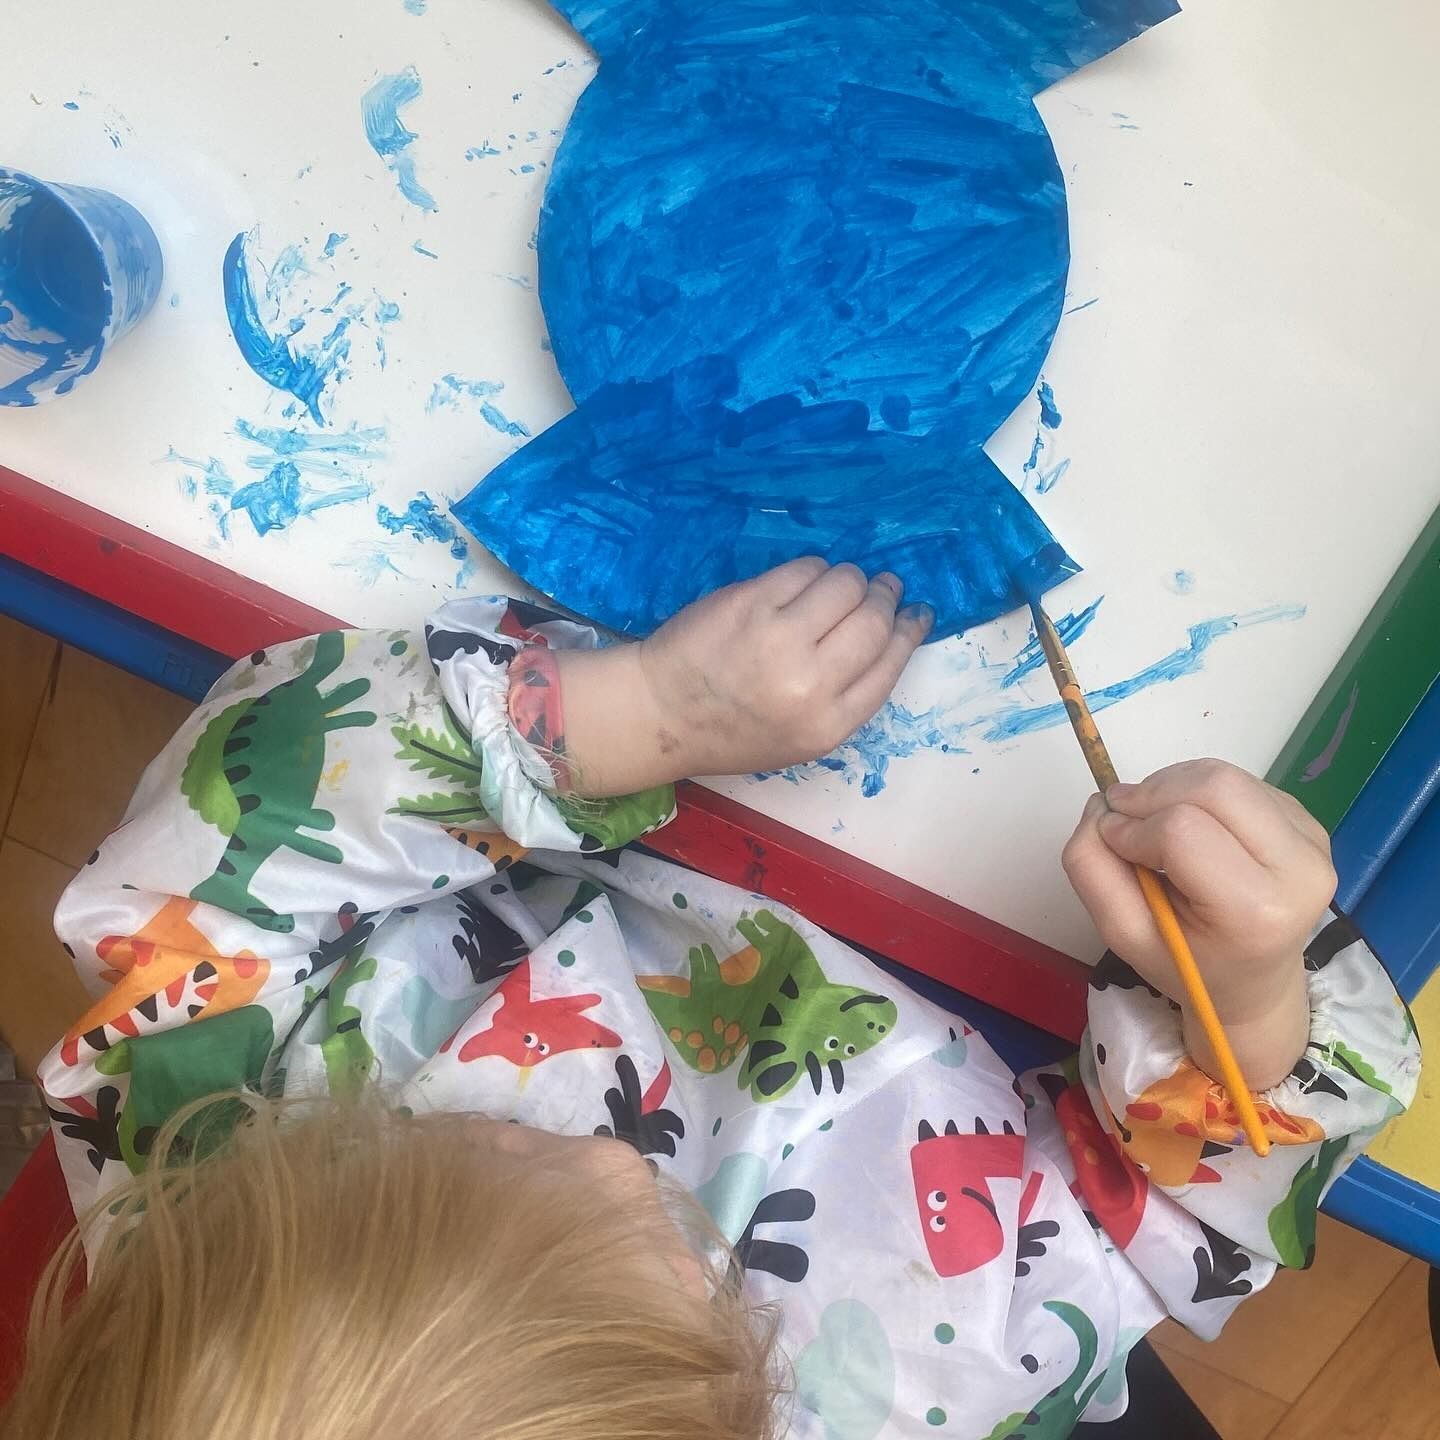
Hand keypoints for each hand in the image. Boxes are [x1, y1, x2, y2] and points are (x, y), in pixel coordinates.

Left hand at [553, 559, 932, 794]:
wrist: (661, 714)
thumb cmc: (734, 730)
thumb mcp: (802, 738)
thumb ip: (847, 696)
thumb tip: (892, 635)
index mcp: (828, 725)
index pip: (890, 663)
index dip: (908, 631)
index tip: (914, 613)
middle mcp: (809, 684)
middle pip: (874, 621)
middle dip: (885, 597)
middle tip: (882, 588)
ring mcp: (778, 638)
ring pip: (845, 584)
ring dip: (850, 579)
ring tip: (837, 587)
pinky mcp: (749, 602)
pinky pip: (804, 569)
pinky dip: (812, 571)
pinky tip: (802, 582)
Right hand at [1062, 759, 1334, 1087]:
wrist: (1254, 981)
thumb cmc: (1189, 965)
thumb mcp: (1124, 936)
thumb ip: (1092, 871)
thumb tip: (1101, 808)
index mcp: (1257, 912)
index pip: (1181, 831)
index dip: (1132, 828)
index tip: (1111, 841)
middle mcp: (1300, 869)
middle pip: (1213, 786)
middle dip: (1152, 793)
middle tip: (1123, 816)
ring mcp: (1313, 841)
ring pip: (1225, 776)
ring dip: (1173, 787)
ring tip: (1154, 821)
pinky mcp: (1311, 822)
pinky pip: (1241, 782)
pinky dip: (1199, 791)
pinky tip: (1193, 824)